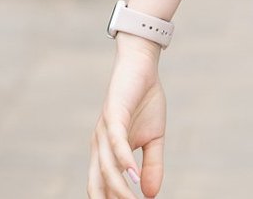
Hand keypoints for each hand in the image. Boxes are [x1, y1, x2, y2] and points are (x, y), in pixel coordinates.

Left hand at [89, 37, 167, 196]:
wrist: (142, 67)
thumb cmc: (145, 102)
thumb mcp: (154, 139)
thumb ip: (151, 167)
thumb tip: (149, 195)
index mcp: (107, 152)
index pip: (103, 187)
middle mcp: (100, 145)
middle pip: (98, 184)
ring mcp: (104, 130)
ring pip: (107, 168)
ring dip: (120, 190)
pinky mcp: (112, 115)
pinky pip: (116, 143)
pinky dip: (125, 162)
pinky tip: (134, 177)